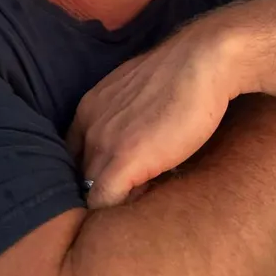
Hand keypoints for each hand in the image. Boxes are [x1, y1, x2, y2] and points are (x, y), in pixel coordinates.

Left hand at [65, 21, 238, 208]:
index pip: (72, 153)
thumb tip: (140, 149)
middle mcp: (88, 123)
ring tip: (134, 211)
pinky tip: (139, 212)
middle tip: (125, 202)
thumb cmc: (185, 77)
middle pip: (77, 174)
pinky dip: (115, 214)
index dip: (93, 172)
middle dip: (98, 190)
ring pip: (87, 190)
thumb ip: (129, 121)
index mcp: (89, 108)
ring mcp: (103, 141)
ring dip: (109, 204)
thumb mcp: (142, 97)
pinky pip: (102, 201)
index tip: (116, 184)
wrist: (204, 61)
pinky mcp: (124, 159)